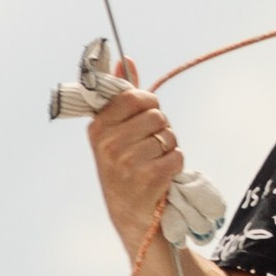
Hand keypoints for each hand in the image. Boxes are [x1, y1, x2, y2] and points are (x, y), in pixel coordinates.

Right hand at [87, 60, 184, 256]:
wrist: (131, 214)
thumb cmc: (124, 167)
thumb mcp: (115, 132)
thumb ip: (121, 95)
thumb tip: (126, 60)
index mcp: (97, 128)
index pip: (133, 96)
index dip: (148, 103)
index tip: (145, 115)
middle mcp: (108, 143)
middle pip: (156, 114)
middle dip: (161, 127)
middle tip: (149, 145)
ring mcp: (128, 161)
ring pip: (168, 134)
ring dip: (169, 146)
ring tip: (154, 160)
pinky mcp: (149, 177)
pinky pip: (177, 154)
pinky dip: (176, 164)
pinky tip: (161, 174)